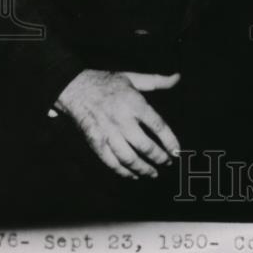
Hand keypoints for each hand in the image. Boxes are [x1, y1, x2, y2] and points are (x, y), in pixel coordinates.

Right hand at [54, 69, 180, 179]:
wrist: (75, 88)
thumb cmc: (107, 82)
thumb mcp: (133, 78)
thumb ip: (157, 81)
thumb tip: (178, 77)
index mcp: (134, 103)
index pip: (157, 126)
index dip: (169, 141)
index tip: (177, 151)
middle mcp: (122, 120)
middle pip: (145, 146)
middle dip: (159, 158)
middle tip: (167, 163)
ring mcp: (108, 133)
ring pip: (128, 158)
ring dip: (143, 169)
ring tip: (153, 173)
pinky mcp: (95, 142)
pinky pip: (111, 162)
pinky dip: (123, 172)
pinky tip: (133, 175)